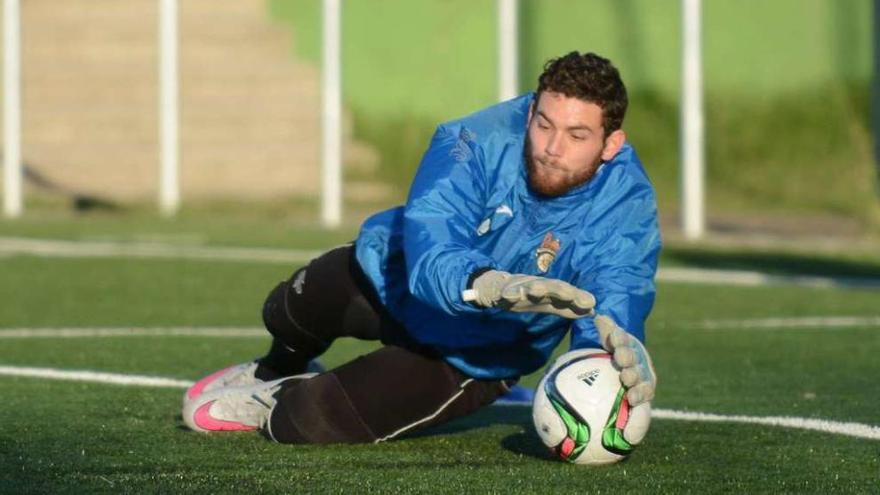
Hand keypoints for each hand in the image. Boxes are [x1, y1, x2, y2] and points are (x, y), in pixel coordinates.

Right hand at [464, 270, 595, 318]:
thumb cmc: (529, 296)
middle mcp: (538, 285)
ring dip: (535, 287)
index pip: (567, 293)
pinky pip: (507, 293)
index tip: (591, 304)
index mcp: (550, 290)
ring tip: (537, 289)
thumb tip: (593, 310)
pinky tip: (510, 297)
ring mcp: (521, 286)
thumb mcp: (551, 304)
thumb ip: (570, 308)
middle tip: (571, 294)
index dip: (577, 297)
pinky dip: (509, 294)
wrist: (498, 288)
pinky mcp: (504, 291)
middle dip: (561, 289)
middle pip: (551, 286)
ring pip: (530, 285)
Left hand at [594, 315, 655, 406]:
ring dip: (633, 377)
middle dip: (627, 356)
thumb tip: (598, 316)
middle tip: (620, 357)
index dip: (619, 338)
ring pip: (639, 376)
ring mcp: (643, 375)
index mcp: (628, 345)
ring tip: (626, 378)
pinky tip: (631, 400)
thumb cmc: (614, 355)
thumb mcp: (610, 342)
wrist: (628, 373)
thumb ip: (606, 331)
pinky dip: (639, 396)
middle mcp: (637, 359)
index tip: (614, 336)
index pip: (623, 339)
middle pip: (632, 358)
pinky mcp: (647, 390)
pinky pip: (644, 394)